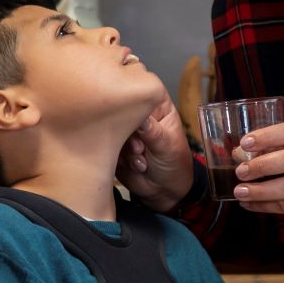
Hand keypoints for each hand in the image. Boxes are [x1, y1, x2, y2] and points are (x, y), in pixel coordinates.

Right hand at [115, 90, 193, 213]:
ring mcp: (126, 131)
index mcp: (157, 108)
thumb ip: (153, 132)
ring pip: (114, 129)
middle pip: (124, 109)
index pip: (145, 90)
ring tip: (143, 163)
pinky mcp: (115, 146)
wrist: (165, 192)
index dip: (137, 95)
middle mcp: (140, 117)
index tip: (134, 112)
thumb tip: (140, 117)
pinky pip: (108, 146)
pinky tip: (136, 167)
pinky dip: (121, 159)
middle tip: (140, 148)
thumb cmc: (175, 164)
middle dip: (130, 133)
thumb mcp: (168, 147)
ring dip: (126, 149)